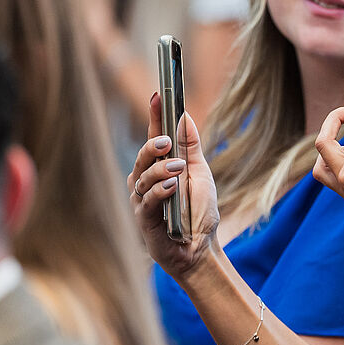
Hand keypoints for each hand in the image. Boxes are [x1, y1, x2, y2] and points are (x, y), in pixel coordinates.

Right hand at [128, 96, 219, 275]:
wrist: (201, 249)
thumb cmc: (198, 213)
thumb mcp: (200, 174)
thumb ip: (191, 148)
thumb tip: (185, 116)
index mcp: (159, 168)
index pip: (154, 138)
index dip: (154, 117)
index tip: (157, 95)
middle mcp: (145, 182)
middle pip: (143, 157)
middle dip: (153, 146)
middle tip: (167, 141)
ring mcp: (142, 201)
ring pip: (143, 177)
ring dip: (161, 170)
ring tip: (178, 168)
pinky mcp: (144, 220)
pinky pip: (146, 201)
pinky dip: (159, 191)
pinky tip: (172, 187)